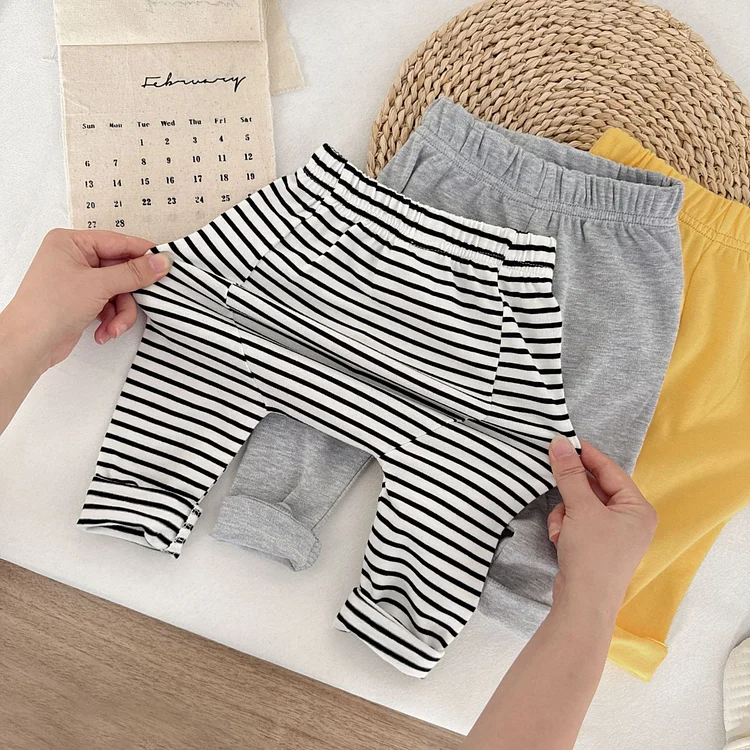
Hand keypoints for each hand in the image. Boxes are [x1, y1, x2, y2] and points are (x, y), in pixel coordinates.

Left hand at [5, 228, 171, 371]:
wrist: (29, 344)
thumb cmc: (50, 307)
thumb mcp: (98, 285)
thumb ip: (134, 273)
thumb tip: (162, 261)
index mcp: (71, 243)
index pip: (118, 242)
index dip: (143, 254)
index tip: (166, 264)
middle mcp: (75, 259)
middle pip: (121, 270)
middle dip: (129, 294)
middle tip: (147, 301)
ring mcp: (79, 281)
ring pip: (119, 292)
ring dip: (121, 313)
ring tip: (114, 327)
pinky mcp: (82, 302)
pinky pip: (110, 305)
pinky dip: (111, 320)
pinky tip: (104, 332)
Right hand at [546, 437, 656, 614]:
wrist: (583, 604)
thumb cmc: (592, 556)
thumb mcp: (580, 509)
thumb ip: (569, 474)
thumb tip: (559, 442)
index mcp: (638, 509)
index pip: (610, 470)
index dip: (586, 455)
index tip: (564, 441)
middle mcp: (631, 520)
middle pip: (594, 488)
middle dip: (572, 492)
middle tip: (553, 477)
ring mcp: (614, 535)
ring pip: (581, 505)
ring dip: (565, 512)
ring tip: (561, 528)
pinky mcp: (597, 546)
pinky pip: (578, 522)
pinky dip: (565, 526)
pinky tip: (560, 539)